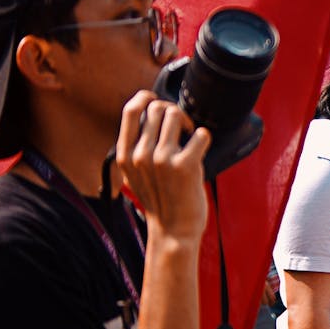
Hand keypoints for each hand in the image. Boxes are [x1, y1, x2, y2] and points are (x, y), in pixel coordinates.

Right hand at [116, 91, 210, 240]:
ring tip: (190, 137)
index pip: (131, 111)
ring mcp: (162, 159)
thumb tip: (148, 115)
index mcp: (125, 155)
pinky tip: (200, 150)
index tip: (155, 98)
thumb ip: (137, 148)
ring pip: (177, 115)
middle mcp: (141, 155)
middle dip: (173, 112)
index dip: (146, 97)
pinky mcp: (185, 165)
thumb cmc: (160, 200)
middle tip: (181, 128)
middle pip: (158, 108)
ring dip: (188, 122)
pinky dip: (204, 138)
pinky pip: (201, 134)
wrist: (173, 231)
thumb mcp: (136, 174)